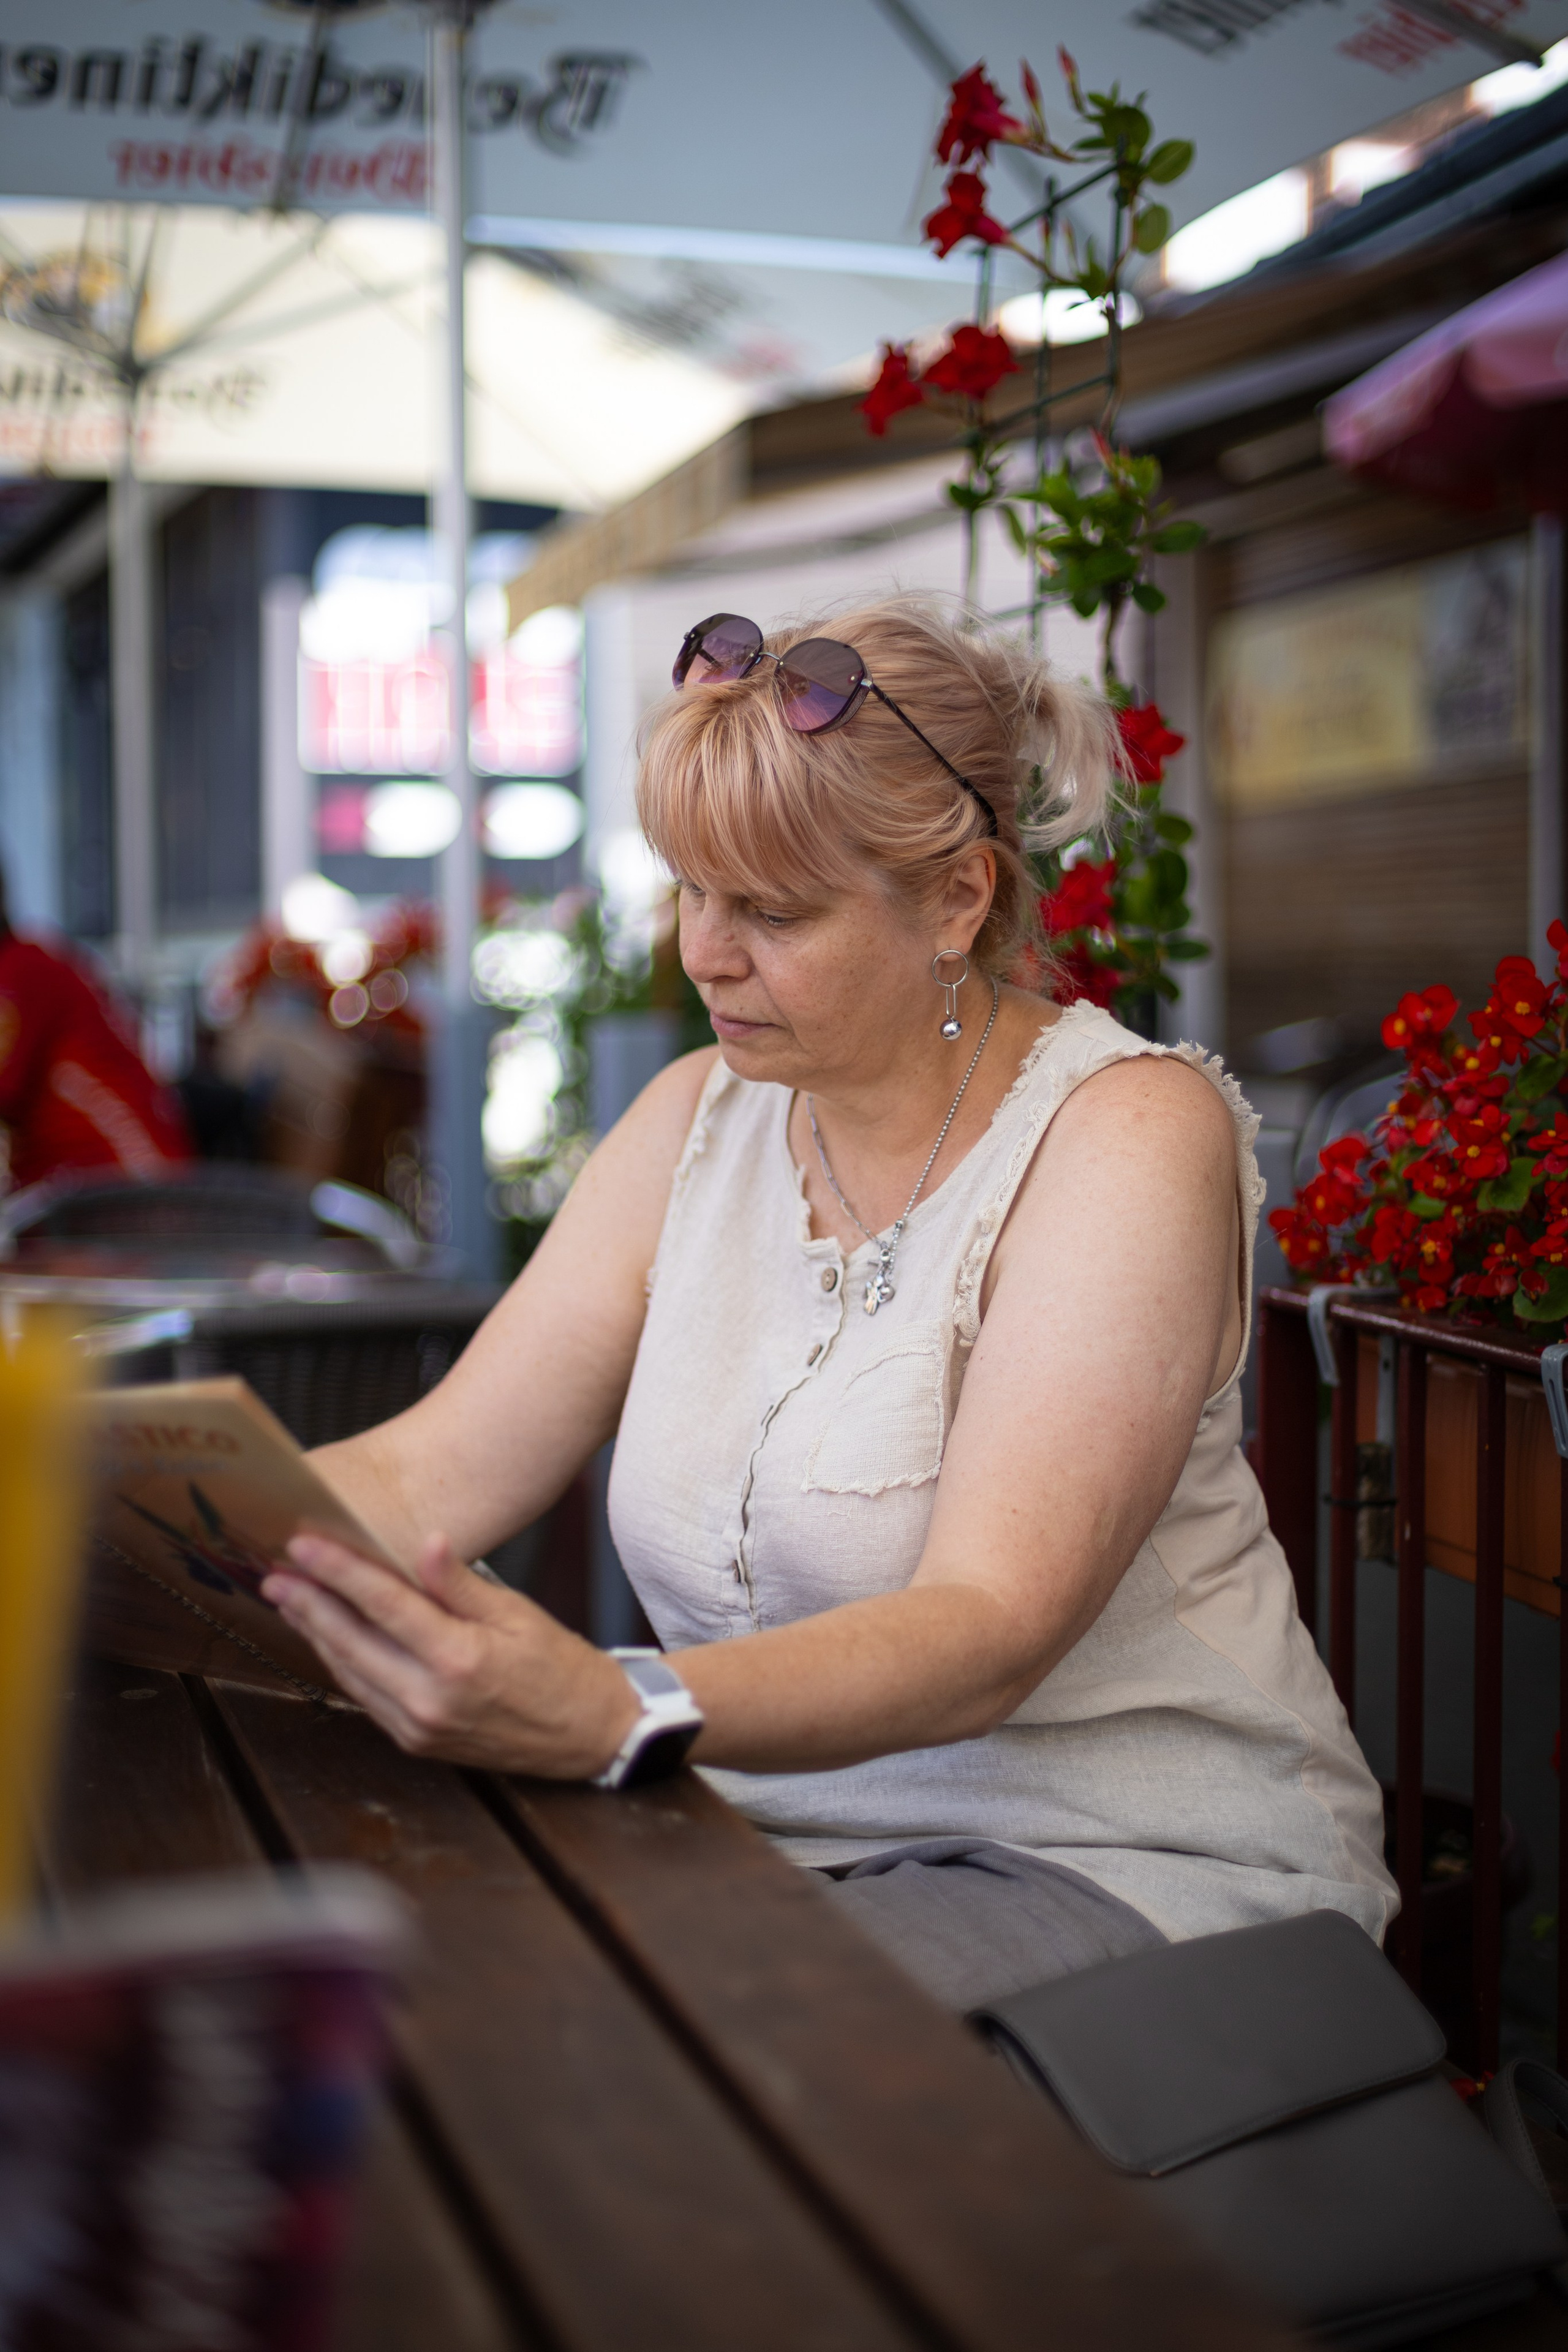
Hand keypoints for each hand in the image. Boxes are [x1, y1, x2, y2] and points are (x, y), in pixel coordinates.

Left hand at [262, 1534, 638, 1777]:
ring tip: (291, 1600)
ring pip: (351, 1672)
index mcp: (458, 1659)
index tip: (303, 1545)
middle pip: (352, 1641)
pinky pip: (366, 1697)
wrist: (588, 1734)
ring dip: (317, 1634)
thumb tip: (424, 1542)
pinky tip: (329, 1638)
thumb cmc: (559, 1667)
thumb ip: (459, 1582)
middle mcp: (430, 1699)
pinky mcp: (416, 1743)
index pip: (383, 1604)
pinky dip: (343, 1664)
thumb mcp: (517, 1612)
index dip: (338, 1571)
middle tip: (275, 1573)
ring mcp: (419, 1727)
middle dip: (309, 1604)